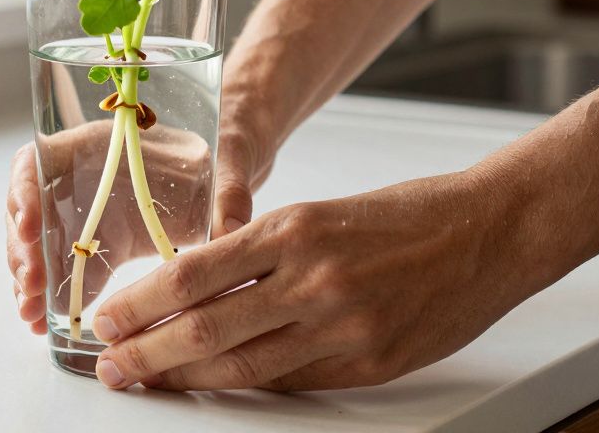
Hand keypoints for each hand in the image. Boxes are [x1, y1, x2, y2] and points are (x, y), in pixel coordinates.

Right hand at [6, 118, 270, 333]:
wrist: (222, 170)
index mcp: (94, 148)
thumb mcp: (227, 159)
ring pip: (36, 244)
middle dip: (22, 250)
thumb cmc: (217, 151)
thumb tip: (234, 228)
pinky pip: (60, 268)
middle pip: (27, 211)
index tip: (26, 225)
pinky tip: (43, 320)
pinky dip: (49, 294)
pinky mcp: (90, 246)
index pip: (37, 163)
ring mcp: (79, 214)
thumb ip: (229, 189)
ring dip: (28, 278)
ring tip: (32, 312)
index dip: (23, 191)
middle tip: (30, 285)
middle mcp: (75, 180)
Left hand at [87, 171, 540, 389]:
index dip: (140, 303)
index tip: (106, 317)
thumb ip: (260, 253)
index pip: (192, 273)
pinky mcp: (370, 361)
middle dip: (147, 352)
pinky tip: (216, 385)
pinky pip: (293, 382)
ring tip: (148, 382)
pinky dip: (249, 385)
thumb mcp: (319, 214)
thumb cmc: (407, 213)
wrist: (491, 229)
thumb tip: (196, 289)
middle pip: (206, 328)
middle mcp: (313, 279)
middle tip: (109, 364)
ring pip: (244, 365)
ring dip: (186, 378)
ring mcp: (344, 326)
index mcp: (293, 228)